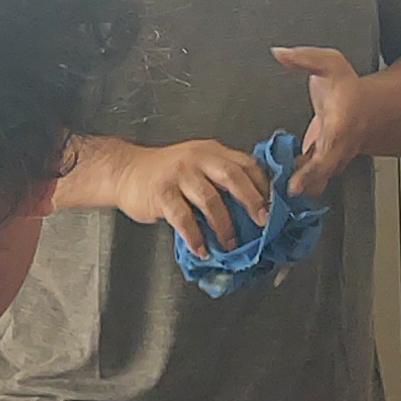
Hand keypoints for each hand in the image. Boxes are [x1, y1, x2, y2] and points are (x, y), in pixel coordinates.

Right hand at [95, 136, 277, 246]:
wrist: (126, 171)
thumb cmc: (165, 173)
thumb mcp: (197, 166)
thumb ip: (220, 178)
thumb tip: (252, 207)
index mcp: (211, 151)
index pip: (245, 163)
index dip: (263, 184)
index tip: (274, 205)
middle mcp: (197, 158)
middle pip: (233, 177)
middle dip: (252, 201)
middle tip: (264, 222)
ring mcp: (179, 174)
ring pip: (210, 199)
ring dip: (224, 226)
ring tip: (231, 244)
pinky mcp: (162, 193)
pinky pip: (183, 217)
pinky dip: (195, 236)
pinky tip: (202, 248)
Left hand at [271, 47, 377, 194]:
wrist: (370, 109)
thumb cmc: (349, 86)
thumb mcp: (330, 62)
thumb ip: (304, 58)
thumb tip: (279, 53)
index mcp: (342, 125)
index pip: (329, 153)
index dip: (312, 172)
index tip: (295, 185)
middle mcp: (339, 149)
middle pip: (322, 178)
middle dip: (298, 190)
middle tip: (274, 200)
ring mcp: (332, 161)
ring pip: (316, 184)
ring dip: (294, 191)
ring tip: (268, 199)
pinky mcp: (322, 167)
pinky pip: (309, 181)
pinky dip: (292, 186)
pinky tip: (270, 189)